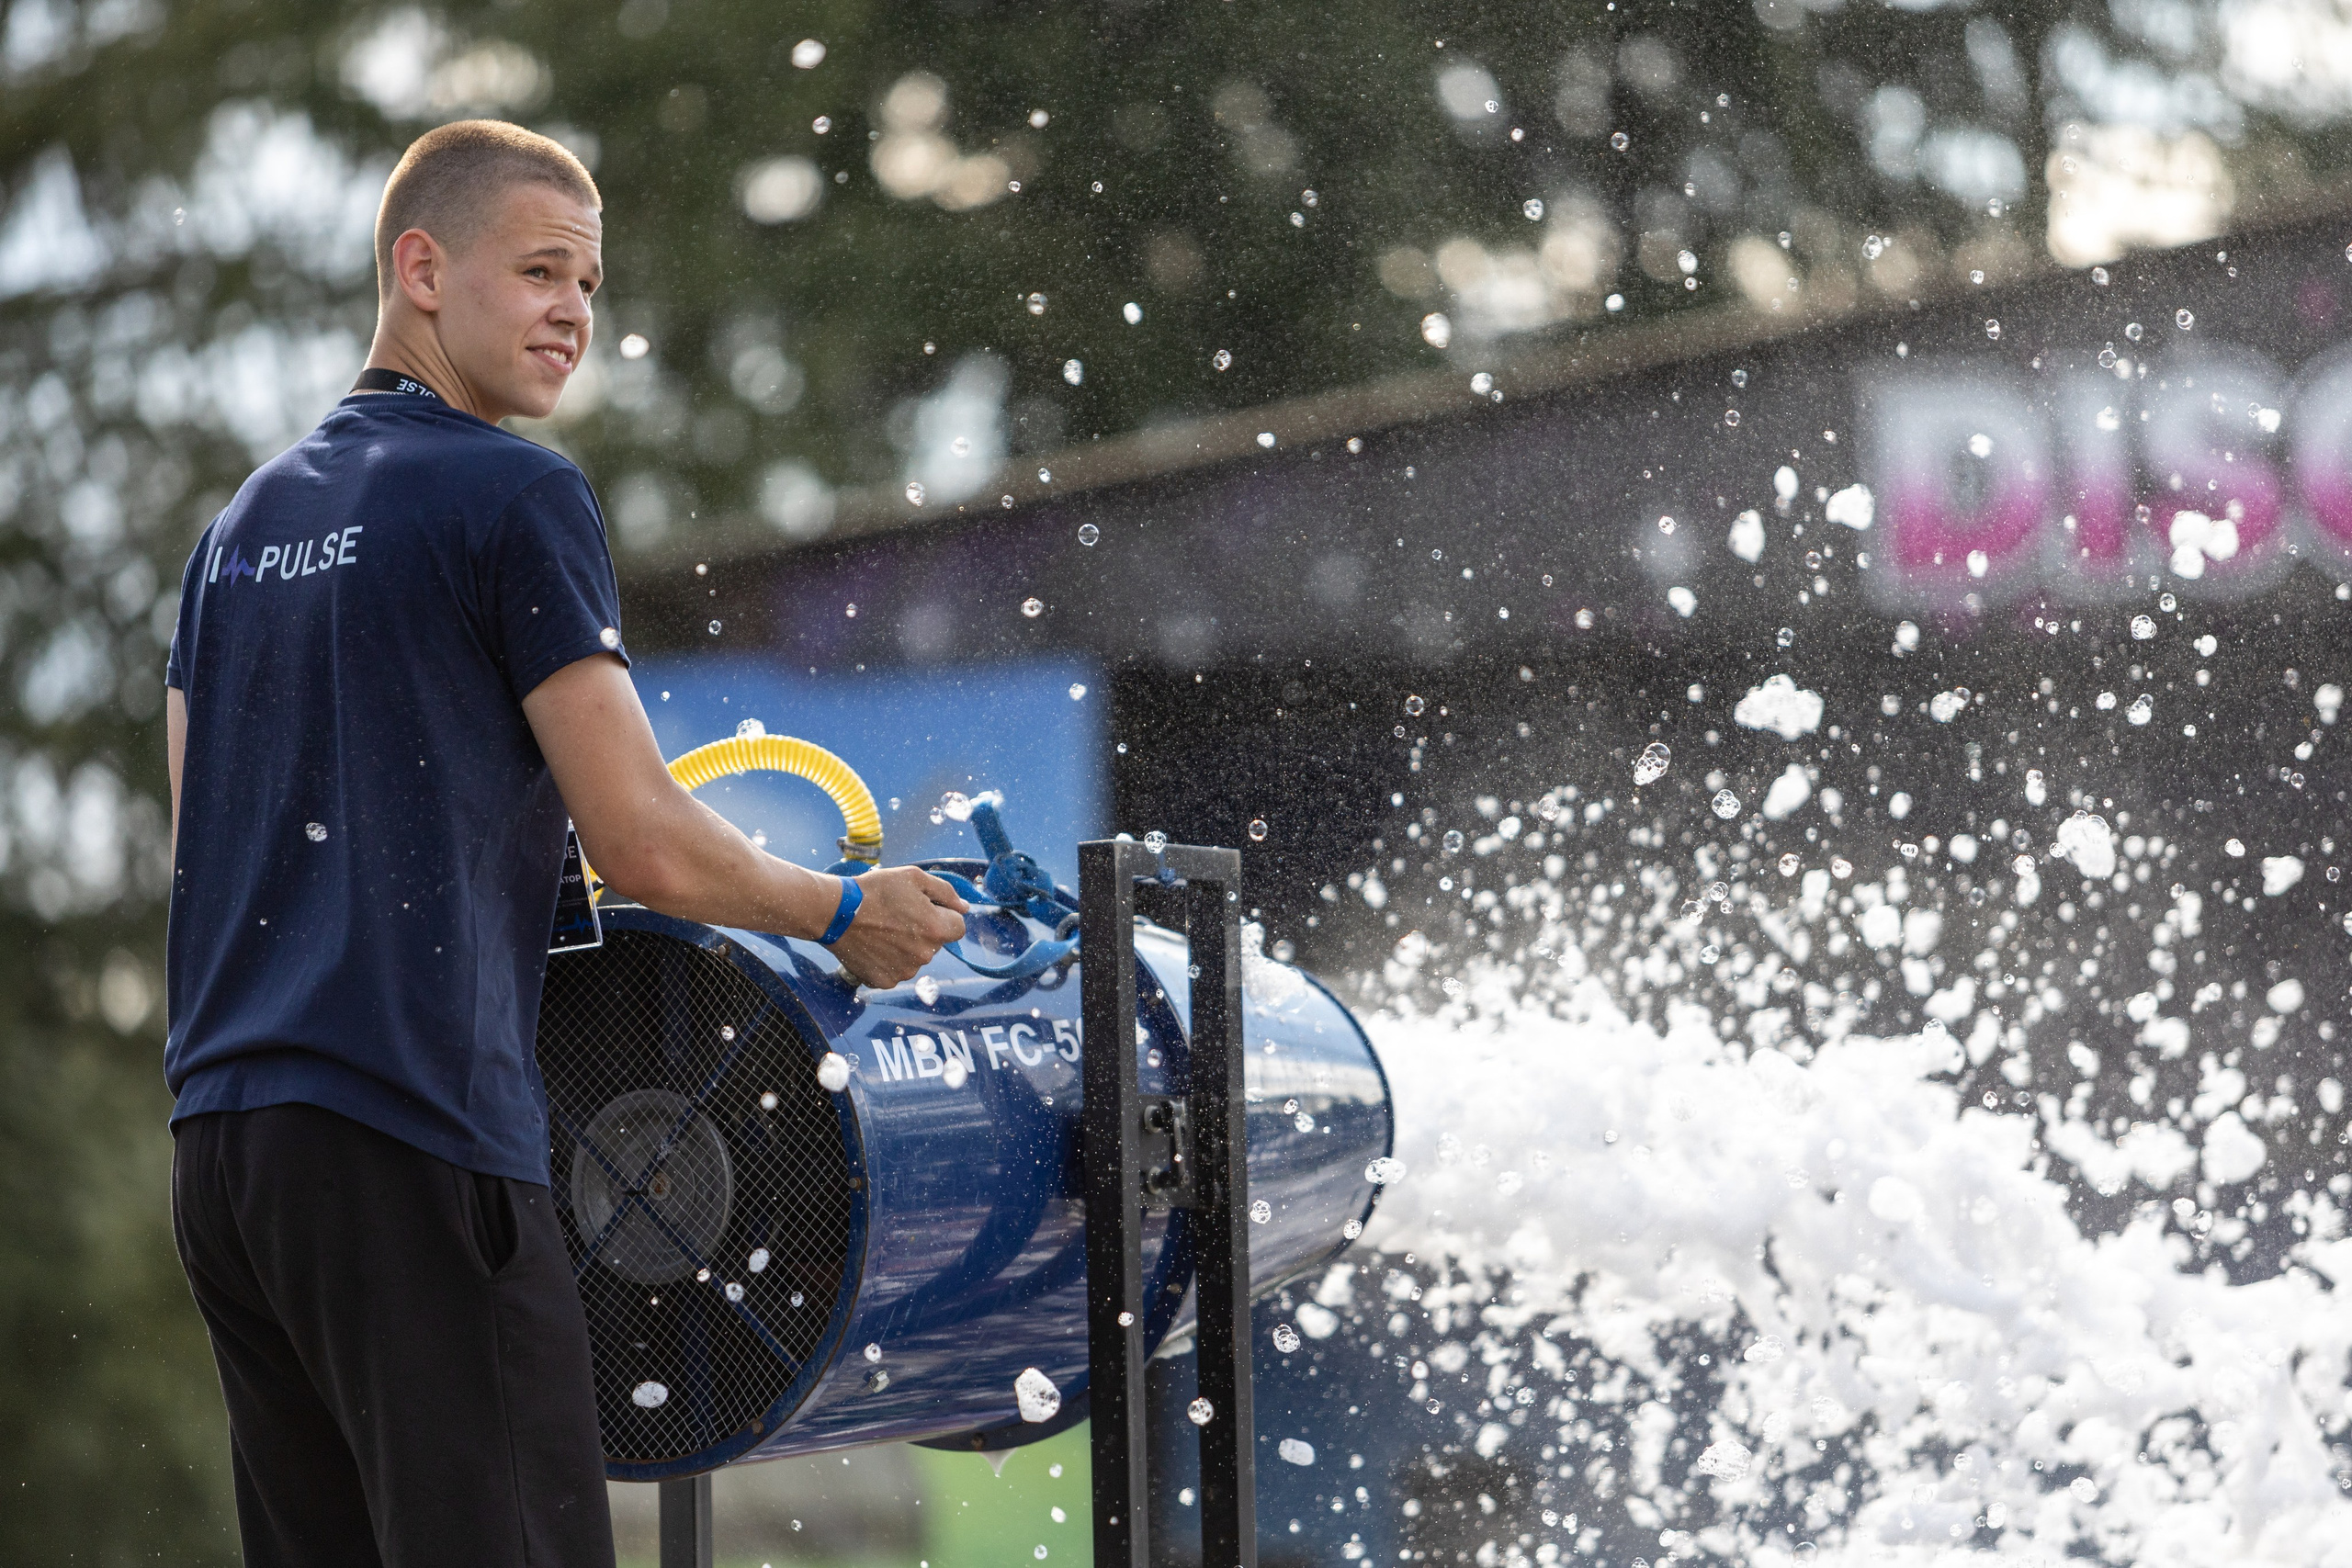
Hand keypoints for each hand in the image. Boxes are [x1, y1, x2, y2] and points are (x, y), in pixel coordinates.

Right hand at [829, 866, 969, 988]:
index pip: (958, 927)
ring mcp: (904, 972)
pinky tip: (873, 945)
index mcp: (936, 929)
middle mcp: (924, 955)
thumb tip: (965, 908)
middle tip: (896, 916)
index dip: (943, 914)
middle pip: (935, 943)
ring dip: (905, 946)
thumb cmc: (875, 890)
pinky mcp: (884, 981)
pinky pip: (895, 971)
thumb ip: (946, 892)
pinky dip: (887, 960)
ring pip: (915, 958)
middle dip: (923, 930)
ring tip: (882, 929)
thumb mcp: (914, 878)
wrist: (835, 912)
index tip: (923, 908)